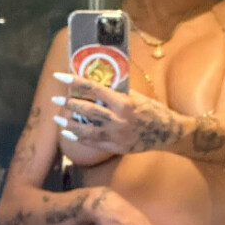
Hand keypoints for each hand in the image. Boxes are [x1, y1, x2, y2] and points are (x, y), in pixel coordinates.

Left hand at [51, 72, 185, 153]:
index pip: (94, 88)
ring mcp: (116, 135)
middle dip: (69, 104)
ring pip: (87, 130)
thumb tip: (99, 83)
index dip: (75, 82)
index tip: (60, 76)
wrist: (168, 133)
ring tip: (57, 120)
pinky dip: (80, 139)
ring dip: (70, 125)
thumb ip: (118, 92)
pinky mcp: (117, 147)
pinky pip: (94, 144)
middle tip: (55, 99)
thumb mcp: (137, 96)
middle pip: (87, 110)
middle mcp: (118, 119)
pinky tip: (69, 135)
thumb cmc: (154, 111)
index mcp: (123, 102)